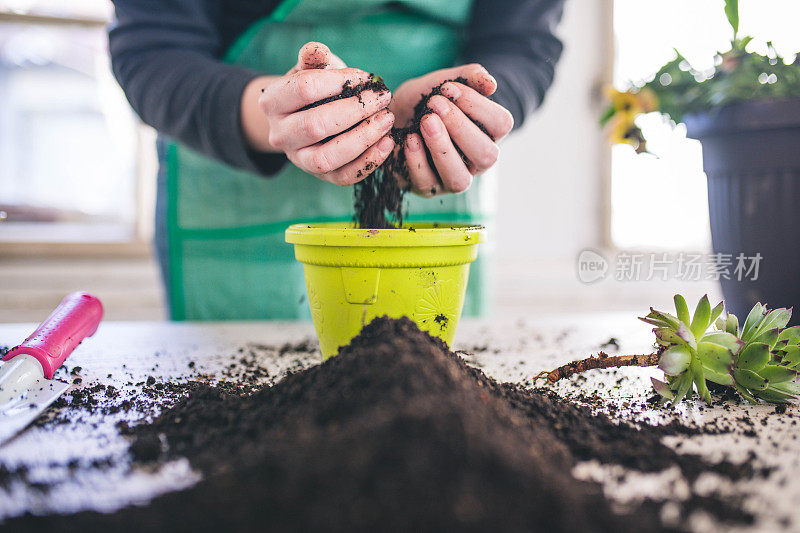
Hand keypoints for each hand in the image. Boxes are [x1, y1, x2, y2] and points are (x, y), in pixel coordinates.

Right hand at [246, 42, 394, 184]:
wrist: (308, 116)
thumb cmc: (314, 89)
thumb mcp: (312, 69)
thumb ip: (314, 58)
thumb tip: (316, 50)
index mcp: (272, 102)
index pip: (304, 89)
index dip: (339, 81)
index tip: (366, 76)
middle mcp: (280, 135)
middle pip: (315, 125)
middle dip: (355, 110)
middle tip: (383, 98)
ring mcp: (299, 160)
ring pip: (327, 157)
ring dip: (363, 139)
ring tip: (387, 120)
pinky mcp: (321, 176)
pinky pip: (344, 176)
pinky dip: (369, 162)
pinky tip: (387, 143)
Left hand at [389, 64, 513, 195]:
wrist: (393, 117)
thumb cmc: (425, 101)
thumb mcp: (444, 82)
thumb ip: (468, 77)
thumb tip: (491, 84)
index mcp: (488, 134)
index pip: (501, 124)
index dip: (477, 105)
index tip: (448, 88)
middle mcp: (475, 162)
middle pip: (486, 155)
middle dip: (460, 127)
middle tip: (435, 103)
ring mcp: (452, 178)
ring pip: (459, 178)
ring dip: (442, 148)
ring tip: (425, 122)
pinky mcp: (427, 188)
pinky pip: (427, 183)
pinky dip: (417, 160)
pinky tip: (409, 139)